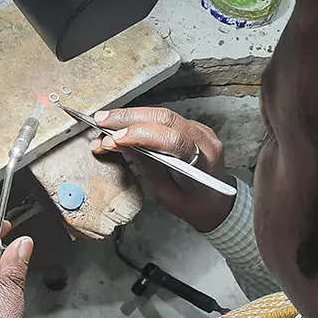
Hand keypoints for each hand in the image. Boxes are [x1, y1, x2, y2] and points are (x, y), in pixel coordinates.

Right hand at [92, 107, 233, 231]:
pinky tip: (122, 124)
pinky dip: (140, 119)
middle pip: (164, 118)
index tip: (114, 139)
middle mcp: (204, 139)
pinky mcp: (192, 126)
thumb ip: (144, 167)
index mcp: (202, 161)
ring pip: (162, 114)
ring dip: (131, 117)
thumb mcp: (164, 194)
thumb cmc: (192, 203)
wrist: (216, 201)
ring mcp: (200, 129)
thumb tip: (119, 144)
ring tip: (105, 122)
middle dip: (129, 118)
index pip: (172, 139)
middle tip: (101, 121)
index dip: (140, 135)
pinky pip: (164, 118)